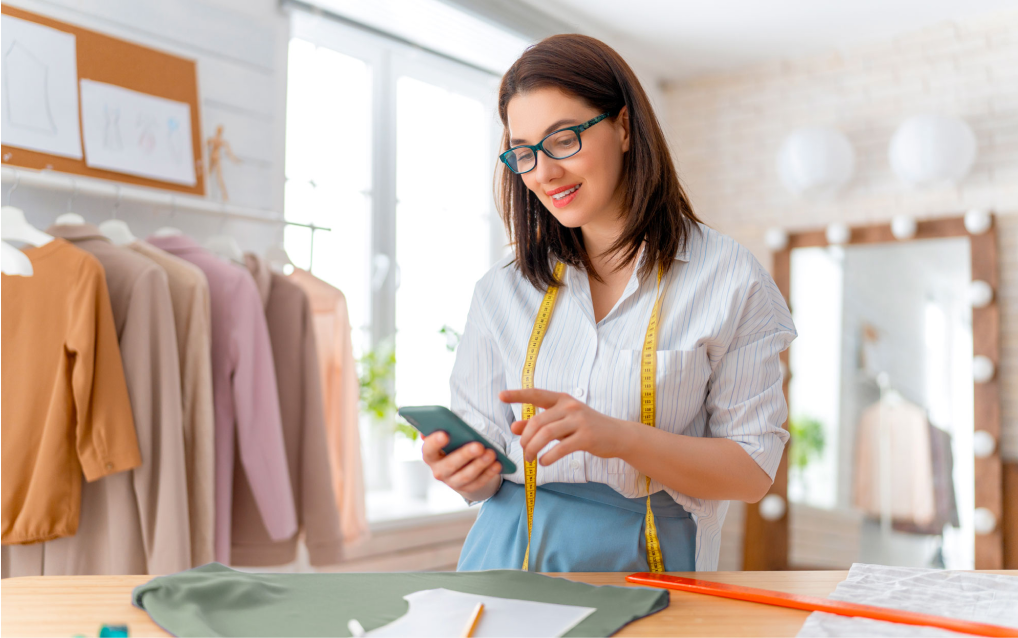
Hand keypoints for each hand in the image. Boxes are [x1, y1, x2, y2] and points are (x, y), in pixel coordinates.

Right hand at [421, 431, 501, 497]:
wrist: (461, 465)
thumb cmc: (454, 444)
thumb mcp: (449, 435)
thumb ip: (445, 428)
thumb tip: (442, 422)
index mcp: (431, 455)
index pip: (428, 450)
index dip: (435, 443)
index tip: (445, 434)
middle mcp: (439, 471)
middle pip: (450, 464)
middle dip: (465, 454)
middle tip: (479, 446)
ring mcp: (452, 482)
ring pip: (466, 475)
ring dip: (480, 464)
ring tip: (491, 453)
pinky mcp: (467, 488)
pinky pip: (478, 482)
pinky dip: (489, 473)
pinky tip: (497, 464)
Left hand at [499, 388, 629, 465]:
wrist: (618, 435)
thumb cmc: (586, 428)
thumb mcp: (562, 422)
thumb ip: (539, 424)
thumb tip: (514, 427)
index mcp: (563, 399)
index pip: (536, 394)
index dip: (518, 394)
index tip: (501, 396)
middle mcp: (570, 407)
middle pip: (538, 422)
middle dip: (526, 439)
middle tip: (523, 451)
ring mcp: (579, 421)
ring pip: (546, 434)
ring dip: (533, 449)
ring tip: (530, 458)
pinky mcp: (587, 437)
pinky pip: (561, 448)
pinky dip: (548, 457)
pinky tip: (544, 462)